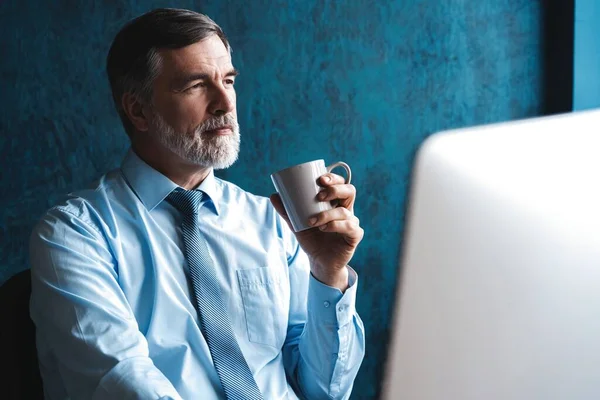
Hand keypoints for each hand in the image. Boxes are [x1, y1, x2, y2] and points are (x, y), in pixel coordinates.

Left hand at [270, 173, 363, 290]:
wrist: (319, 262)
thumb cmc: (312, 239)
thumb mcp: (297, 223)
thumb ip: (287, 211)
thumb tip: (273, 195)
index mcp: (335, 202)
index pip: (340, 183)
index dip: (334, 178)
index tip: (320, 179)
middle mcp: (346, 210)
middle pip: (349, 191)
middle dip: (335, 190)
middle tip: (319, 196)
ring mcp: (352, 222)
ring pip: (345, 211)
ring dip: (327, 214)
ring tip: (312, 221)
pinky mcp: (354, 236)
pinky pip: (350, 227)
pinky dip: (336, 225)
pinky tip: (324, 228)